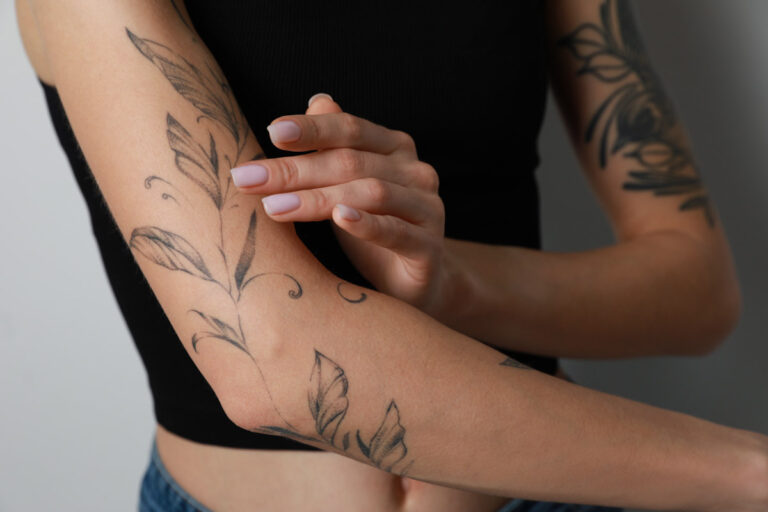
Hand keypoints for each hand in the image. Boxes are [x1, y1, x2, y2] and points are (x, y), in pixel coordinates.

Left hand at [230, 93, 453, 314]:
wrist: (415, 283)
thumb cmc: (374, 228)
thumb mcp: (348, 185)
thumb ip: (335, 146)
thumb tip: (318, 100)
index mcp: (395, 148)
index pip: (350, 129)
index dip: (312, 128)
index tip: (271, 131)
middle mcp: (416, 171)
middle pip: (351, 162)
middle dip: (295, 169)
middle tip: (247, 178)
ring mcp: (427, 208)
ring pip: (371, 193)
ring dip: (317, 198)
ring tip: (273, 207)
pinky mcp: (428, 248)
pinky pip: (396, 231)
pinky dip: (366, 224)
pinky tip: (339, 218)